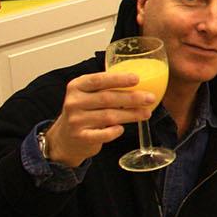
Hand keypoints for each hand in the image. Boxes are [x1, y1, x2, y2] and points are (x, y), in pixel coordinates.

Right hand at [44, 70, 158, 166]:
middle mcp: (74, 102)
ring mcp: (76, 120)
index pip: (98, 80)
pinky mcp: (80, 137)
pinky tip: (122, 128)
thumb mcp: (89, 95)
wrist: (66, 137)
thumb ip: (107, 88)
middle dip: (132, 98)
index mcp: (77, 86)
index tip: (137, 79)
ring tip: (146, 113)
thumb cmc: (85, 111)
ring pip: (109, 116)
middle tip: (150, 98)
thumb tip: (142, 83)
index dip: (118, 79)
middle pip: (107, 98)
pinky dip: (115, 131)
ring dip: (131, 115)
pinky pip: (103, 134)